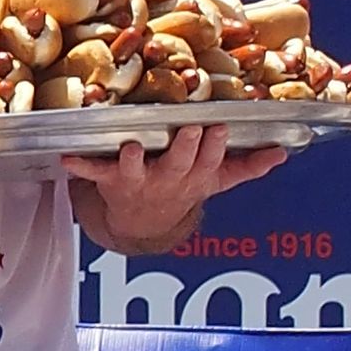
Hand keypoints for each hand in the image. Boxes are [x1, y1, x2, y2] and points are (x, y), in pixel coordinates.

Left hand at [61, 125, 286, 242]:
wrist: (143, 224)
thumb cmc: (182, 187)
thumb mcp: (216, 181)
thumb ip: (247, 167)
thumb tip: (283, 152)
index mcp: (195, 176)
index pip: (210, 160)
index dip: (214, 146)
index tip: (220, 127)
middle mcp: (168, 179)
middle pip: (178, 164)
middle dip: (184, 148)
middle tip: (187, 128)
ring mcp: (139, 181)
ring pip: (137, 170)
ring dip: (133, 160)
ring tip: (131, 147)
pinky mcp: (111, 181)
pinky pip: (94, 172)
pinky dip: (80, 166)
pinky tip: (67, 158)